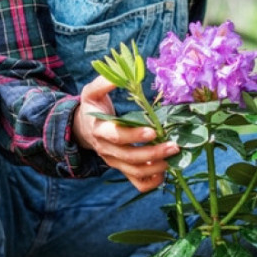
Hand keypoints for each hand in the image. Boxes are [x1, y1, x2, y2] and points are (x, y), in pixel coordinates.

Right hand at [72, 76, 177, 192]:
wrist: (82, 128)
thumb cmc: (91, 107)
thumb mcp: (91, 92)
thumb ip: (103, 83)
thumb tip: (118, 74)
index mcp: (99, 129)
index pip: (117, 136)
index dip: (135, 135)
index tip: (154, 131)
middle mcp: (106, 149)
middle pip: (130, 157)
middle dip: (153, 153)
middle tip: (174, 146)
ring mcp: (114, 161)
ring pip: (135, 171)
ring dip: (156, 167)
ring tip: (174, 156)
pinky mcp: (122, 168)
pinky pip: (138, 183)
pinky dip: (152, 182)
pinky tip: (165, 172)